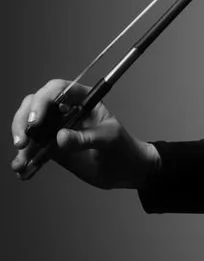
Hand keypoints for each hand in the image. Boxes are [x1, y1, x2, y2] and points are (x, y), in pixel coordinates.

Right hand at [11, 79, 160, 190]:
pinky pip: (33, 150)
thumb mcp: (109, 139)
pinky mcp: (52, 148)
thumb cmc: (123, 147)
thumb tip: (60, 137)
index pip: (57, 90)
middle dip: (23, 121)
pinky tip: (22, 170)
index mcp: (83, 100)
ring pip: (29, 128)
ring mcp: (57, 129)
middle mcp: (66, 111)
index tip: (36, 121)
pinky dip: (25, 159)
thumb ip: (86, 138)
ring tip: (21, 163)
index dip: (42, 101)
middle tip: (22, 142)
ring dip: (21, 144)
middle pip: (35, 106)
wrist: (126, 170)